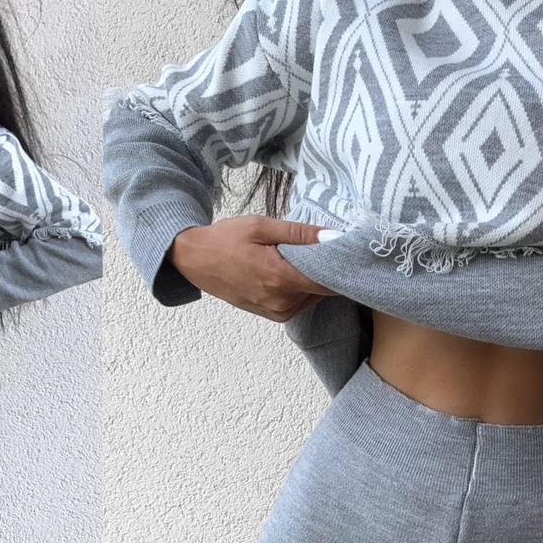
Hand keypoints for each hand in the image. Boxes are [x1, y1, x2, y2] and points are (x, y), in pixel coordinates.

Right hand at [169, 215, 334, 320]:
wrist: (195, 260)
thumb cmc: (225, 240)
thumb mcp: (262, 226)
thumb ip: (299, 233)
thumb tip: (332, 236)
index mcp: (281, 280)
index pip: (329, 281)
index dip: (342, 267)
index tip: (348, 252)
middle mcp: (282, 302)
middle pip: (322, 288)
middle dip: (326, 270)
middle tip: (322, 247)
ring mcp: (276, 312)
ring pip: (312, 296)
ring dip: (312, 279)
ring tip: (299, 258)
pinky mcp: (272, 315)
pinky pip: (300, 302)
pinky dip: (301, 288)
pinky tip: (289, 271)